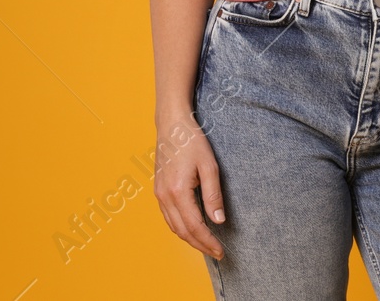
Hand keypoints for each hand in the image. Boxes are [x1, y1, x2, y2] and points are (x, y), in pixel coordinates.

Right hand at [152, 115, 225, 260]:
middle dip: (200, 245)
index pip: (195, 226)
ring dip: (190, 239)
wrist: (172, 125)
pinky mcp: (159, 191)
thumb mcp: (209, 166)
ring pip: (174, 227)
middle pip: (182, 231)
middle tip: (217, 254)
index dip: (208, 242)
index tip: (221, 251)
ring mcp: (159, 194)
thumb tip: (219, 221)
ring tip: (207, 245)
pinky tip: (192, 229)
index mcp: (178, 191)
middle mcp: (165, 197)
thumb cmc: (192, 141)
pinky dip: (180, 228)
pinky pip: (168, 217)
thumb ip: (213, 195)